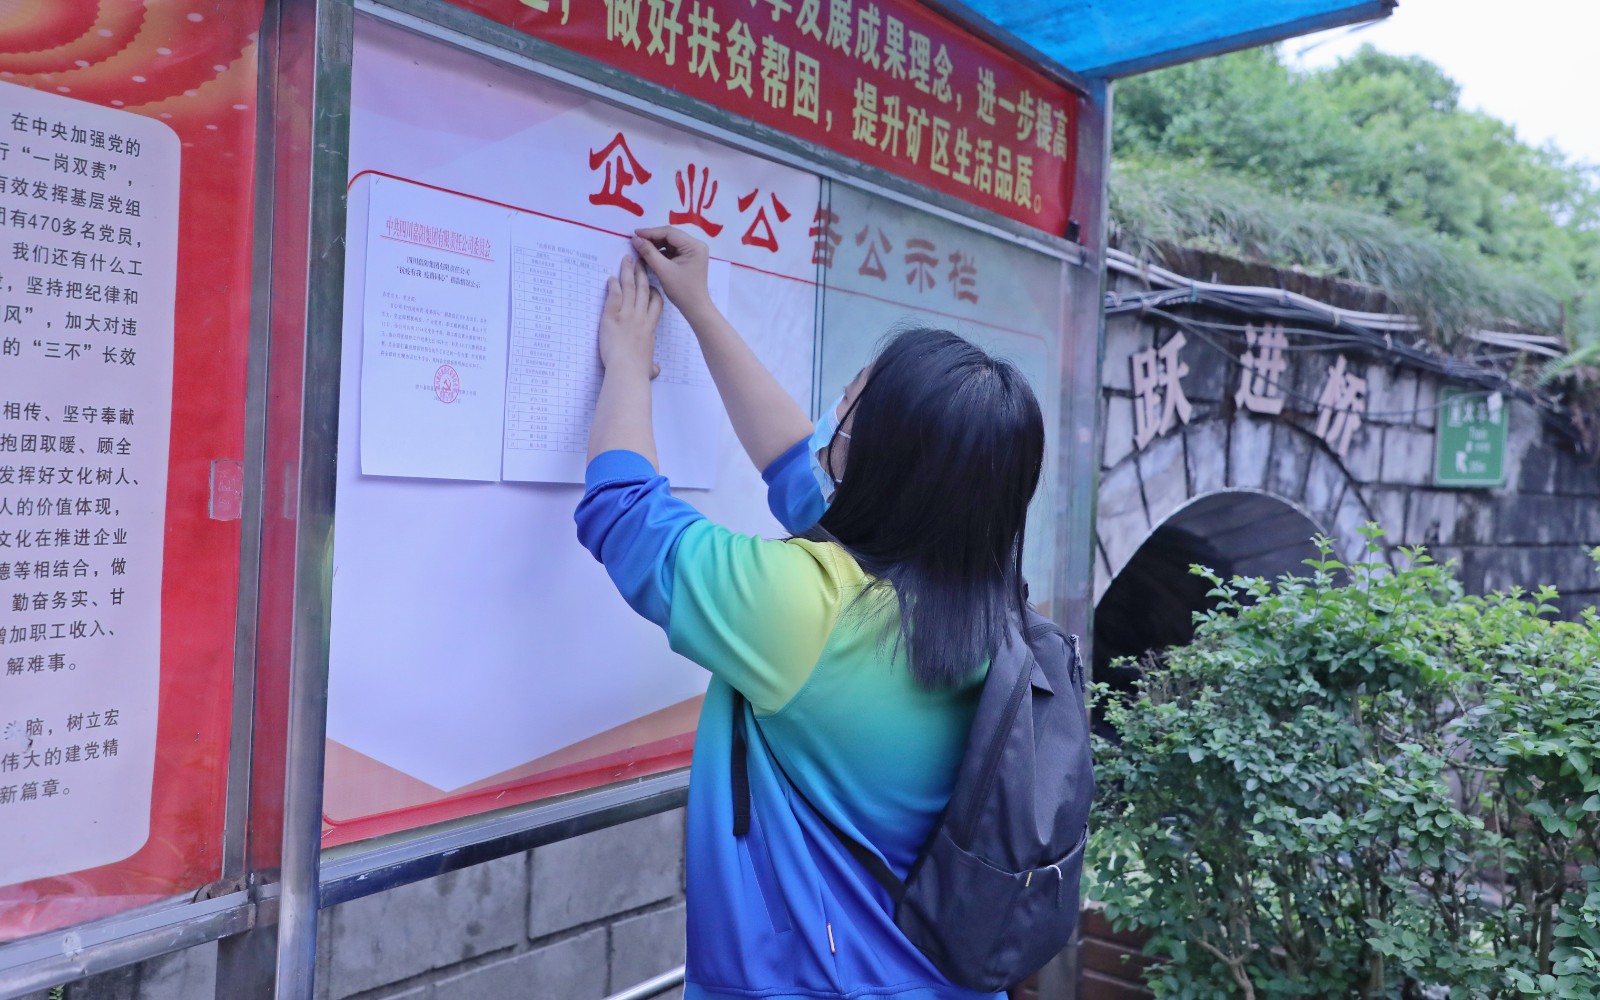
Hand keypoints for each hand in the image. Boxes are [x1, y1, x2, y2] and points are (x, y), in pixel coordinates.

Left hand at [598, 254, 662, 377]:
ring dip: (628, 272)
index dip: (654, 291)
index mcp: (650, 327)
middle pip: (644, 289)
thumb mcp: (649, 368)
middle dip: (643, 273)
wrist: (627, 370)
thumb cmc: (638, 371)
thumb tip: (655, 370)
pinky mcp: (612, 316)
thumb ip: (652, 366)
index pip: (656, 303)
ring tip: (627, 259)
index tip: (652, 285)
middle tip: (641, 261)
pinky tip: (611, 278)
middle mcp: (641, 317)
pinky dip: (613, 285)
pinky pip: (614, 296)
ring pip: (630, 287)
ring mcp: (627, 315)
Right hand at [632, 225, 711, 316]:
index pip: (670, 232)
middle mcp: (695, 245)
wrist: (695, 307)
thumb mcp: (663, 270)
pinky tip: (649, 255)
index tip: (635, 234)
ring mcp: (692, 251)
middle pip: (670, 236)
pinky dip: (660, 252)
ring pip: (670, 242)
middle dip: (653, 238)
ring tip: (641, 248)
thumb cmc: (682, 290)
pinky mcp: (688, 258)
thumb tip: (635, 239)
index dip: (651, 232)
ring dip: (655, 245)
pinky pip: (672, 250)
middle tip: (636, 240)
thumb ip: (649, 253)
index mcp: (694, 245)